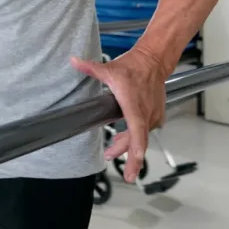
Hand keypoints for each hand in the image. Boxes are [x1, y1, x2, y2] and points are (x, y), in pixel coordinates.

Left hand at [71, 47, 169, 182]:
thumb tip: (73, 61)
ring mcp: (152, 115)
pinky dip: (135, 137)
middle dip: (129, 157)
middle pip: (138, 141)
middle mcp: (146, 113)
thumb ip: (90, 68)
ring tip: (112, 150)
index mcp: (133, 106)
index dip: (136, 150)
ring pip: (141, 137)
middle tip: (118, 167)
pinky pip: (145, 131)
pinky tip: (124, 138)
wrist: (153, 62)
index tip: (135, 164)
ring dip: (128, 145)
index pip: (137, 132)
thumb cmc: (133, 67)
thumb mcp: (108, 69)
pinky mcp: (156, 115)